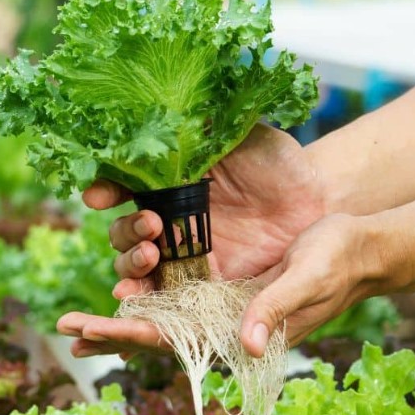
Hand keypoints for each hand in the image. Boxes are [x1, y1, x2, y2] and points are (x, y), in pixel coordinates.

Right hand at [57, 123, 327, 357]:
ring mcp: (185, 255)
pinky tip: (133, 300)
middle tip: (151, 226)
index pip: (123, 189)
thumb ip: (202, 133)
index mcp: (169, 185)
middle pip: (124, 233)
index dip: (106, 191)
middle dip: (126, 233)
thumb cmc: (277, 164)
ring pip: (139, 267)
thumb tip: (158, 114)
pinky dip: (146, 300)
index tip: (98, 196)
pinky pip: (168, 296)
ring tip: (146, 259)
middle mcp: (169, 220)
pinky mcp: (205, 284)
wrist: (316, 202)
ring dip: (130, 267)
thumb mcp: (240, 139)